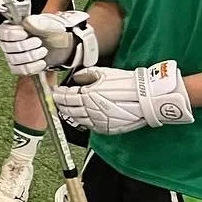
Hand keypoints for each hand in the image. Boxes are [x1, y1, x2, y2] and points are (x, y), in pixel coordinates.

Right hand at [0, 11, 98, 75]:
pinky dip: (33, 67)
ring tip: (43, 51)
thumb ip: (37, 22)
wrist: (63, 45)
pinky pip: (20, 70)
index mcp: (13, 27)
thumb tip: (27, 22)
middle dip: (25, 46)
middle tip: (38, 41)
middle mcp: (10, 42)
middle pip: (6, 47)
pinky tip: (42, 62)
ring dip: (31, 56)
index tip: (24, 33)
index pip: (0, 33)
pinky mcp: (20, 67)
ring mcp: (14, 56)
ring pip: (13, 60)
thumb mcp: (49, 23)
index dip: (10, 35)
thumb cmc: (53, 32)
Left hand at [55, 60, 193, 134]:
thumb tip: (76, 78)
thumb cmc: (127, 83)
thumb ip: (86, 75)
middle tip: (58, 100)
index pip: (65, 96)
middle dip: (61, 104)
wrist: (146, 98)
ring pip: (77, 119)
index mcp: (87, 95)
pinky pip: (90, 126)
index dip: (58, 94)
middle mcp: (90, 110)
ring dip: (70, 113)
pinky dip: (83, 121)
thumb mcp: (103, 73)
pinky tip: (82, 116)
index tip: (55, 91)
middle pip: (68, 109)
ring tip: (67, 109)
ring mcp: (98, 121)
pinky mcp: (106, 128)